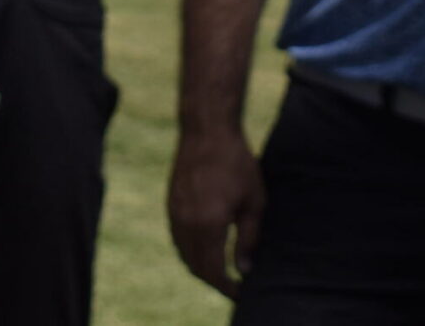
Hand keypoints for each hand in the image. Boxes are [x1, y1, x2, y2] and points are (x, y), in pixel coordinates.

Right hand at [167, 126, 264, 298]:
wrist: (207, 131)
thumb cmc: (237, 163)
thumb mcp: (253, 202)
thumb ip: (248, 239)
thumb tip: (244, 270)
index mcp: (209, 224)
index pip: (214, 271)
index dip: (227, 288)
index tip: (241, 293)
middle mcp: (187, 223)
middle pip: (196, 268)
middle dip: (214, 281)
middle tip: (233, 284)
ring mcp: (175, 214)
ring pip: (184, 255)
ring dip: (200, 268)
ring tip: (221, 270)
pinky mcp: (171, 205)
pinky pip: (178, 240)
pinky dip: (190, 252)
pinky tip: (205, 249)